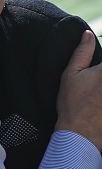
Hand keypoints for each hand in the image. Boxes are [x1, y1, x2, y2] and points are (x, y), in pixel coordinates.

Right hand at [55, 30, 101, 149]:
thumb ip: (82, 52)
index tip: (95, 72)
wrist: (80, 134)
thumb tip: (87, 35)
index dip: (99, 66)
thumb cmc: (72, 104)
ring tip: (96, 93)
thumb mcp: (71, 74)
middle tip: (93, 85)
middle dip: (99, 75)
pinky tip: (99, 100)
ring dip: (101, 88)